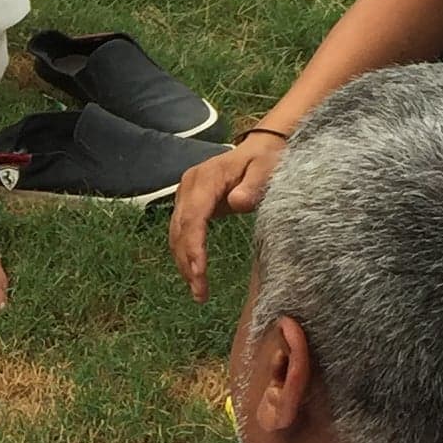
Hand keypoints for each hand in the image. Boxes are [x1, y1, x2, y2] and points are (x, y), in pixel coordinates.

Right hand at [169, 133, 283, 299]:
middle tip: (200, 293)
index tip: (200, 272)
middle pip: (180, 229)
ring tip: (198, 292)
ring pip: (176, 234)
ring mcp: (185, 195)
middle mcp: (188, 186)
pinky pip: (181, 232)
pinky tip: (194, 275)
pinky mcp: (188, 205)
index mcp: (206, 178)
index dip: (194, 246)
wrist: (259, 149)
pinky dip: (185, 255)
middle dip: (187, 263)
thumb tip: (236, 202)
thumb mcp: (266, 169)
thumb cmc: (264, 160)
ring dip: (184, 264)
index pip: (193, 216)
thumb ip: (253, 185)